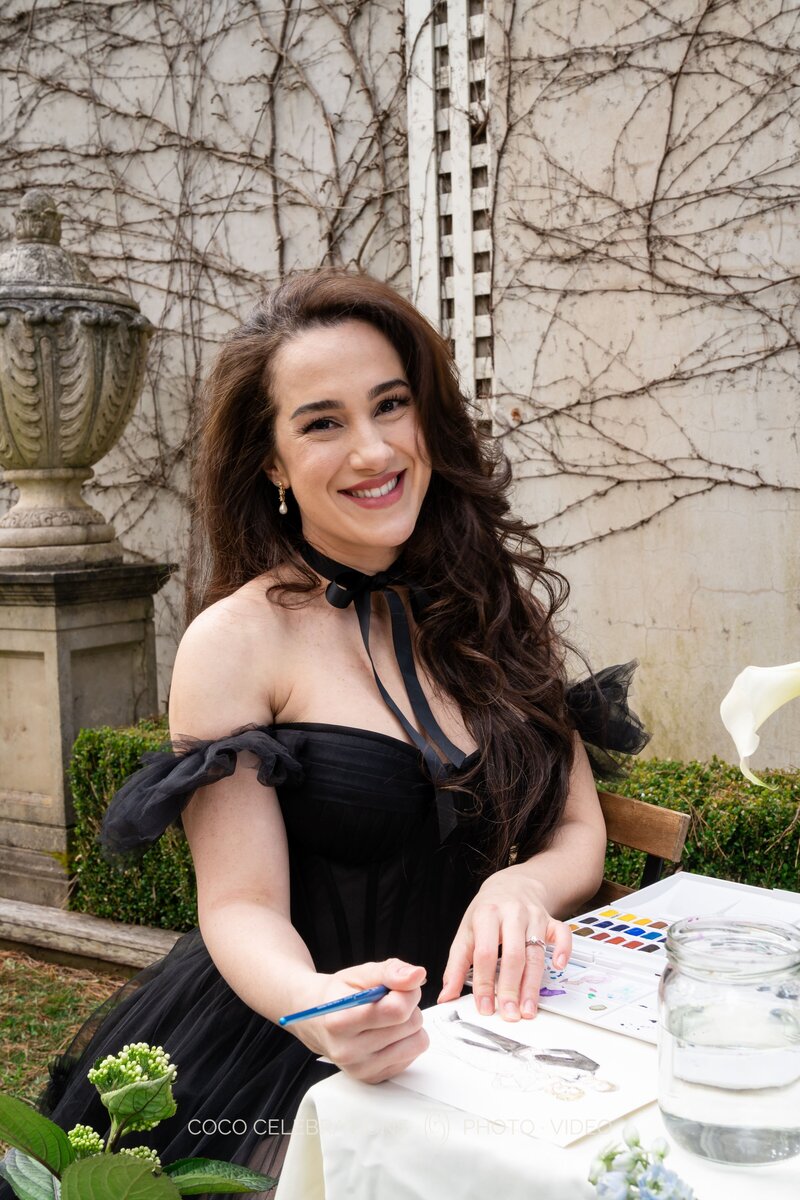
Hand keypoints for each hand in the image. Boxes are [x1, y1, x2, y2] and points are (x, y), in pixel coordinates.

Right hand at [288, 958, 428, 1082]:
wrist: (317, 1019)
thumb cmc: (339, 994)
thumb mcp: (360, 973)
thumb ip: (390, 971)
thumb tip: (417, 975)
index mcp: (341, 1022)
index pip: (396, 1010)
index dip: (408, 992)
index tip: (399, 985)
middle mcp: (349, 1051)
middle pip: (410, 1025)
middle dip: (409, 1007)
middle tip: (389, 1001)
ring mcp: (362, 1069)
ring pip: (418, 1043)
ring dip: (410, 1025)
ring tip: (388, 1018)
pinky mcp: (374, 1078)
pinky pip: (413, 1057)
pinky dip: (405, 1041)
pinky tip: (386, 1033)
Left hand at [436, 865, 571, 1020]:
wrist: (511, 885)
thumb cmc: (486, 912)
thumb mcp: (466, 933)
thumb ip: (456, 966)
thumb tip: (446, 996)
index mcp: (487, 915)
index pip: (485, 953)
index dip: (484, 982)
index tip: (484, 1007)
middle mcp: (512, 914)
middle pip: (513, 955)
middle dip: (511, 988)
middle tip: (509, 1014)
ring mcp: (534, 916)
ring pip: (536, 952)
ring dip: (533, 984)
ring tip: (528, 1009)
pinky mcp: (551, 920)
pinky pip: (562, 934)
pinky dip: (563, 950)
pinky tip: (558, 966)